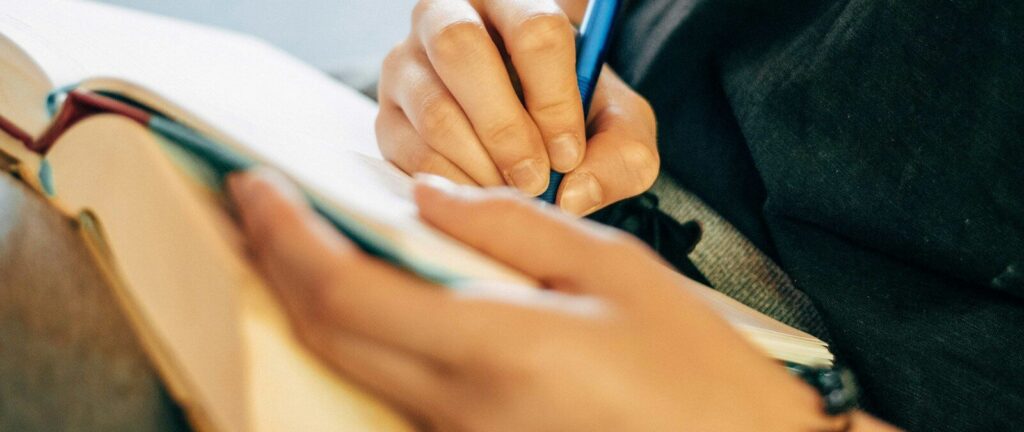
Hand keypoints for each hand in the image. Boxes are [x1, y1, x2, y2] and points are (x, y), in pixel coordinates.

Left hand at [228, 169, 847, 430]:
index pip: (347, 294)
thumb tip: (428, 200)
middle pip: (329, 337)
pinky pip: (396, 399)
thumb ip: (512, 227)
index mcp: (498, 351)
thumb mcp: (616, 270)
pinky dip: (365, 345)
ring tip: (305, 249)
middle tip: (259, 212)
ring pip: (354, 372)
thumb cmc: (696, 374)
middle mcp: (461, 411)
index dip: (285, 240)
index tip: (256, 192)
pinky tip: (372, 309)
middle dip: (278, 267)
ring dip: (315, 307)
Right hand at [376, 0, 658, 215]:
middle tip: (535, 178)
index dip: (554, 98)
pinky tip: (484, 195)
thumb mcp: (618, 128)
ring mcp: (407, 64)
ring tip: (513, 190)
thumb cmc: (575, 115)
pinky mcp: (387, 116)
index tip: (569, 153)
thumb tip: (573, 193)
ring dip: (480, 163)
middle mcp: (448, 15)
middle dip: (505, 127)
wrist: (529, 127)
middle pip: (461, 49)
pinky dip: (454, 184)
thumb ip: (621, 155)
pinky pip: (411, 152)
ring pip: (433, 108)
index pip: (534, 29)